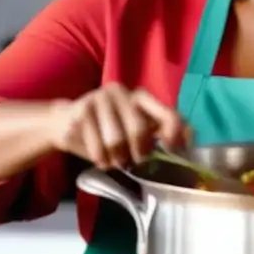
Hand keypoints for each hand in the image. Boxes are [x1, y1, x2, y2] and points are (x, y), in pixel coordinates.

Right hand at [48, 83, 188, 169]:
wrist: (64, 121)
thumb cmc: (108, 128)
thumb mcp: (135, 127)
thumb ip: (160, 131)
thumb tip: (188, 141)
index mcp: (140, 97)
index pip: (167, 113)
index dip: (174, 133)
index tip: (171, 150)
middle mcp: (121, 92)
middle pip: (139, 129)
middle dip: (138, 152)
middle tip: (134, 160)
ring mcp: (99, 100)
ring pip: (116, 141)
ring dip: (117, 158)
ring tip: (114, 159)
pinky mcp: (81, 112)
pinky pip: (97, 147)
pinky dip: (101, 160)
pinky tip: (100, 158)